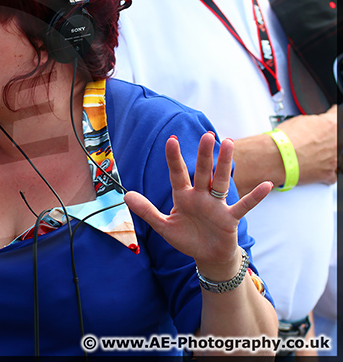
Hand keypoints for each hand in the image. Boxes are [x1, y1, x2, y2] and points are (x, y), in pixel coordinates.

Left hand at [124, 133, 272, 280]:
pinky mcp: (230, 219)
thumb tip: (126, 195)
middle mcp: (201, 196)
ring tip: (228, 143)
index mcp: (183, 196)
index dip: (174, 158)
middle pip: (202, 172)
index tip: (171, 139)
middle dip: (204, 155)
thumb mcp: (164, 226)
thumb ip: (147, 211)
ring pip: (221, 181)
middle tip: (207, 135)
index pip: (177, 174)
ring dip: (225, 164)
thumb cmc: (187, 238)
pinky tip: (266, 185)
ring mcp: (216, 206)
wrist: (207, 256)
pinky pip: (243, 206)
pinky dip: (254, 197)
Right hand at [277, 105, 336, 184]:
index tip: (327, 118)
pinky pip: (333, 173)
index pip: (338, 114)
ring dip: (328, 154)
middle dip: (328, 137)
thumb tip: (314, 125)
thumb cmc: (284, 140)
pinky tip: (316, 166)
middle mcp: (337, 142)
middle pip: (338, 138)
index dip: (330, 116)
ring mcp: (334, 159)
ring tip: (313, 153)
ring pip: (337, 155)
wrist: (275, 158)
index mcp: (332, 125)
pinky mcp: (328, 174)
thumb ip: (314, 122)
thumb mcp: (299, 120)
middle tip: (314, 139)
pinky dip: (326, 170)